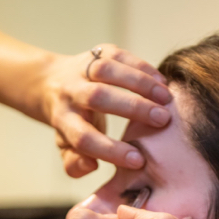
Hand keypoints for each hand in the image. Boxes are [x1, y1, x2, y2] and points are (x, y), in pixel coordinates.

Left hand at [40, 45, 171, 177]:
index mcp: (63, 120)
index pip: (83, 137)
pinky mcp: (96, 53)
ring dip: (140, 83)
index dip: (109, 150)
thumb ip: (75, 164)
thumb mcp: (67, 148)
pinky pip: (118, 55)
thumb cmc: (70, 123)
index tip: (137, 160)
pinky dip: (142, 67)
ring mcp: (81, 70)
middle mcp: (68, 92)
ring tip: (166, 99)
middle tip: (162, 120)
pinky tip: (161, 81)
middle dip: (131, 108)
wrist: (52, 83)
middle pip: (97, 97)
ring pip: (107, 70)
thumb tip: (92, 166)